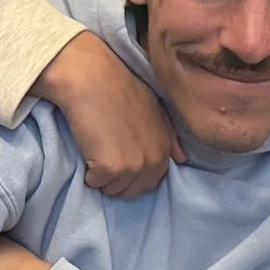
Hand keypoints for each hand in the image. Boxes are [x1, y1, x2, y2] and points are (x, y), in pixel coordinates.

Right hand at [35, 32, 181, 198]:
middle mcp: (153, 160)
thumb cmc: (120, 90)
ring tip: (97, 146)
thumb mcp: (154, 110)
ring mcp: (132, 166)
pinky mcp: (109, 168)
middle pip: (132, 190)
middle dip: (117, 177)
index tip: (119, 154)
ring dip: (101, 175)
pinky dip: (87, 171)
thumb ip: (169, 136)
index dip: (133, 172)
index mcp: (164, 147)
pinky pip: (94, 183)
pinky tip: (88, 146)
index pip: (152, 180)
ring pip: (112, 189)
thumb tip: (181, 159)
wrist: (92, 79)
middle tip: (105, 150)